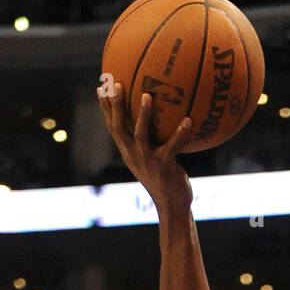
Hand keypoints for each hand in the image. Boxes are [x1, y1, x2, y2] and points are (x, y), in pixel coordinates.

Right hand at [98, 83, 194, 213]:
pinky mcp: (164, 167)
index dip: (105, 108)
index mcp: (128, 152)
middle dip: (116, 105)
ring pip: (141, 134)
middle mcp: (133, 155)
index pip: (112, 127)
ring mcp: (148, 161)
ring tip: (147, 95)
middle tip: (116, 84)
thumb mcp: (153, 159)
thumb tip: (160, 120)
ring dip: (143, 114)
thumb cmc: (165, 180)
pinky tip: (188, 120)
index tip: (101, 88)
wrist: (172, 206)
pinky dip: (180, 133)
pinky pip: (172, 146)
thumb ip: (151, 141)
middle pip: (119, 127)